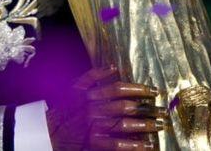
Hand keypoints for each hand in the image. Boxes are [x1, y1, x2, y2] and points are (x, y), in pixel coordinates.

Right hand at [47, 66, 162, 150]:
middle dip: (147, 108)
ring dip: (144, 125)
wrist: (48, 131)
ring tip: (158, 126)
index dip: (139, 89)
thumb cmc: (63, 108)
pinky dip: (133, 145)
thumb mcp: (74, 87)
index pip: (119, 88)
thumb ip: (92, 76)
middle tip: (162, 110)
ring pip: (124, 125)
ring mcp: (95, 127)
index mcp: (91, 94)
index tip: (154, 91)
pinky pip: (118, 144)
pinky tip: (146, 145)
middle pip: (126, 107)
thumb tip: (113, 67)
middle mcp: (94, 109)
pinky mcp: (94, 143)